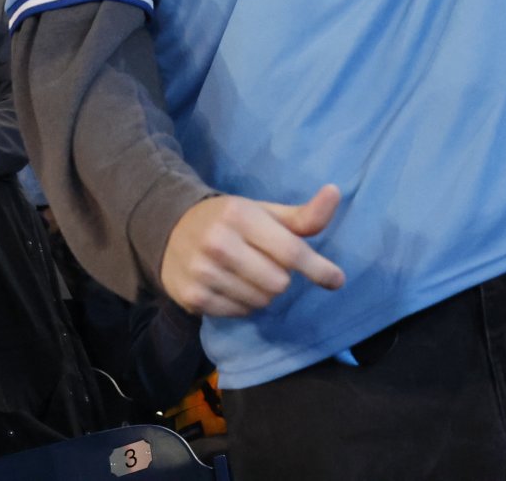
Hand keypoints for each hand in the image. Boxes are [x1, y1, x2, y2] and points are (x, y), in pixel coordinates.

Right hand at [160, 187, 346, 317]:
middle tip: (264, 263)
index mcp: (240, 215)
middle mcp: (219, 242)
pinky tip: (229, 286)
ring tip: (245, 274)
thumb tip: (336, 192)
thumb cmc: (229, 221)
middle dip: (280, 277)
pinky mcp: (192, 297)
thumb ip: (302, 215)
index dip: (318, 268)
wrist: (168, 229)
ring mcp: (202, 272)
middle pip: (279, 283)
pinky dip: (242, 304)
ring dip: (261, 293)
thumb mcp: (264, 212)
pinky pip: (239, 313)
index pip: (290, 251)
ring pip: (260, 301)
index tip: (337, 280)